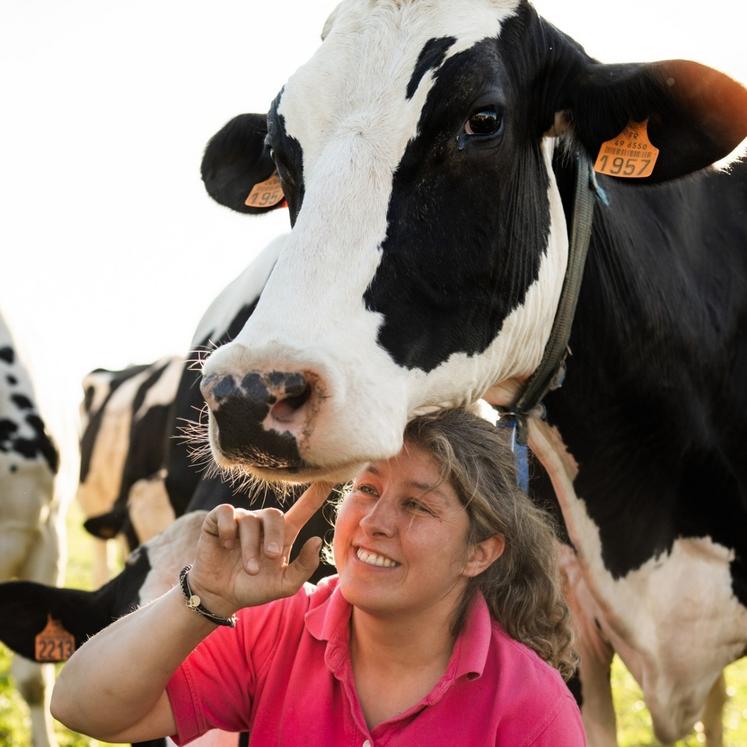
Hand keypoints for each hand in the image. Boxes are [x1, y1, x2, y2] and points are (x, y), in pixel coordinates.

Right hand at [187, 482, 332, 616]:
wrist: (221, 596)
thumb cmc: (254, 588)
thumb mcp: (284, 585)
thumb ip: (304, 566)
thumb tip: (317, 540)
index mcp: (284, 533)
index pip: (304, 507)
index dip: (316, 492)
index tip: (330, 475)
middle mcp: (263, 522)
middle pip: (274, 514)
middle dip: (274, 537)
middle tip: (271, 557)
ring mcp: (241, 519)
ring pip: (250, 520)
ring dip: (250, 547)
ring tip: (250, 568)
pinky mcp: (218, 520)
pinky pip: (226, 513)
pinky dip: (228, 529)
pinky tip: (226, 546)